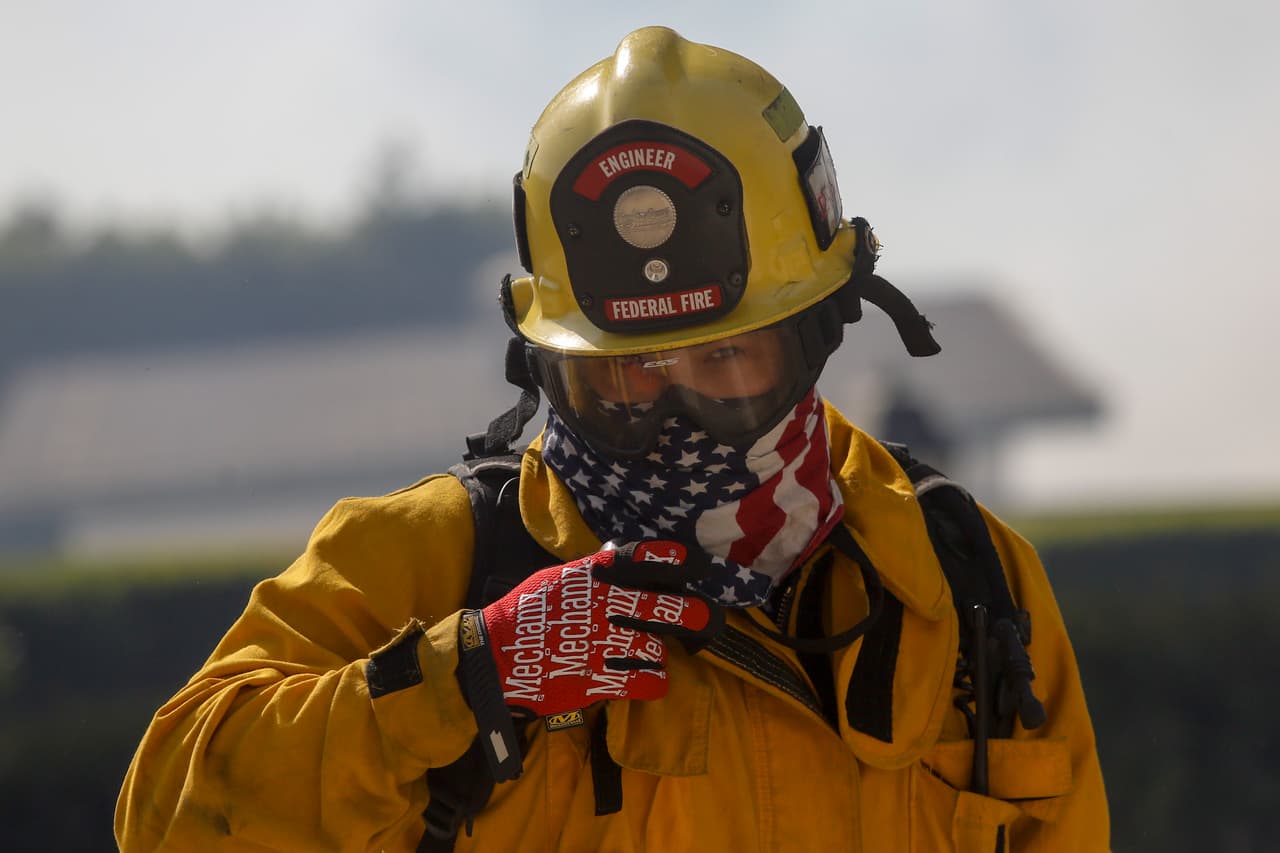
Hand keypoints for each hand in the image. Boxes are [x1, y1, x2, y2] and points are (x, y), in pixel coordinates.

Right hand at [466, 540, 723, 718]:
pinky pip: (648, 682)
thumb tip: (618, 557)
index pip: (652, 558)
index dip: (678, 561)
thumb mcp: (557, 578)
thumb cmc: (524, 613)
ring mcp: (604, 645)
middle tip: (704, 620)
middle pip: (672, 610)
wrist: (494, 657)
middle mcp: (606, 606)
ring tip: (650, 654)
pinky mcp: (599, 681)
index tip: (691, 566)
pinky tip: (646, 678)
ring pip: (659, 649)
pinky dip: (653, 681)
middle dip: (696, 615)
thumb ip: (593, 571)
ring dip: (659, 653)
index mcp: (596, 576)